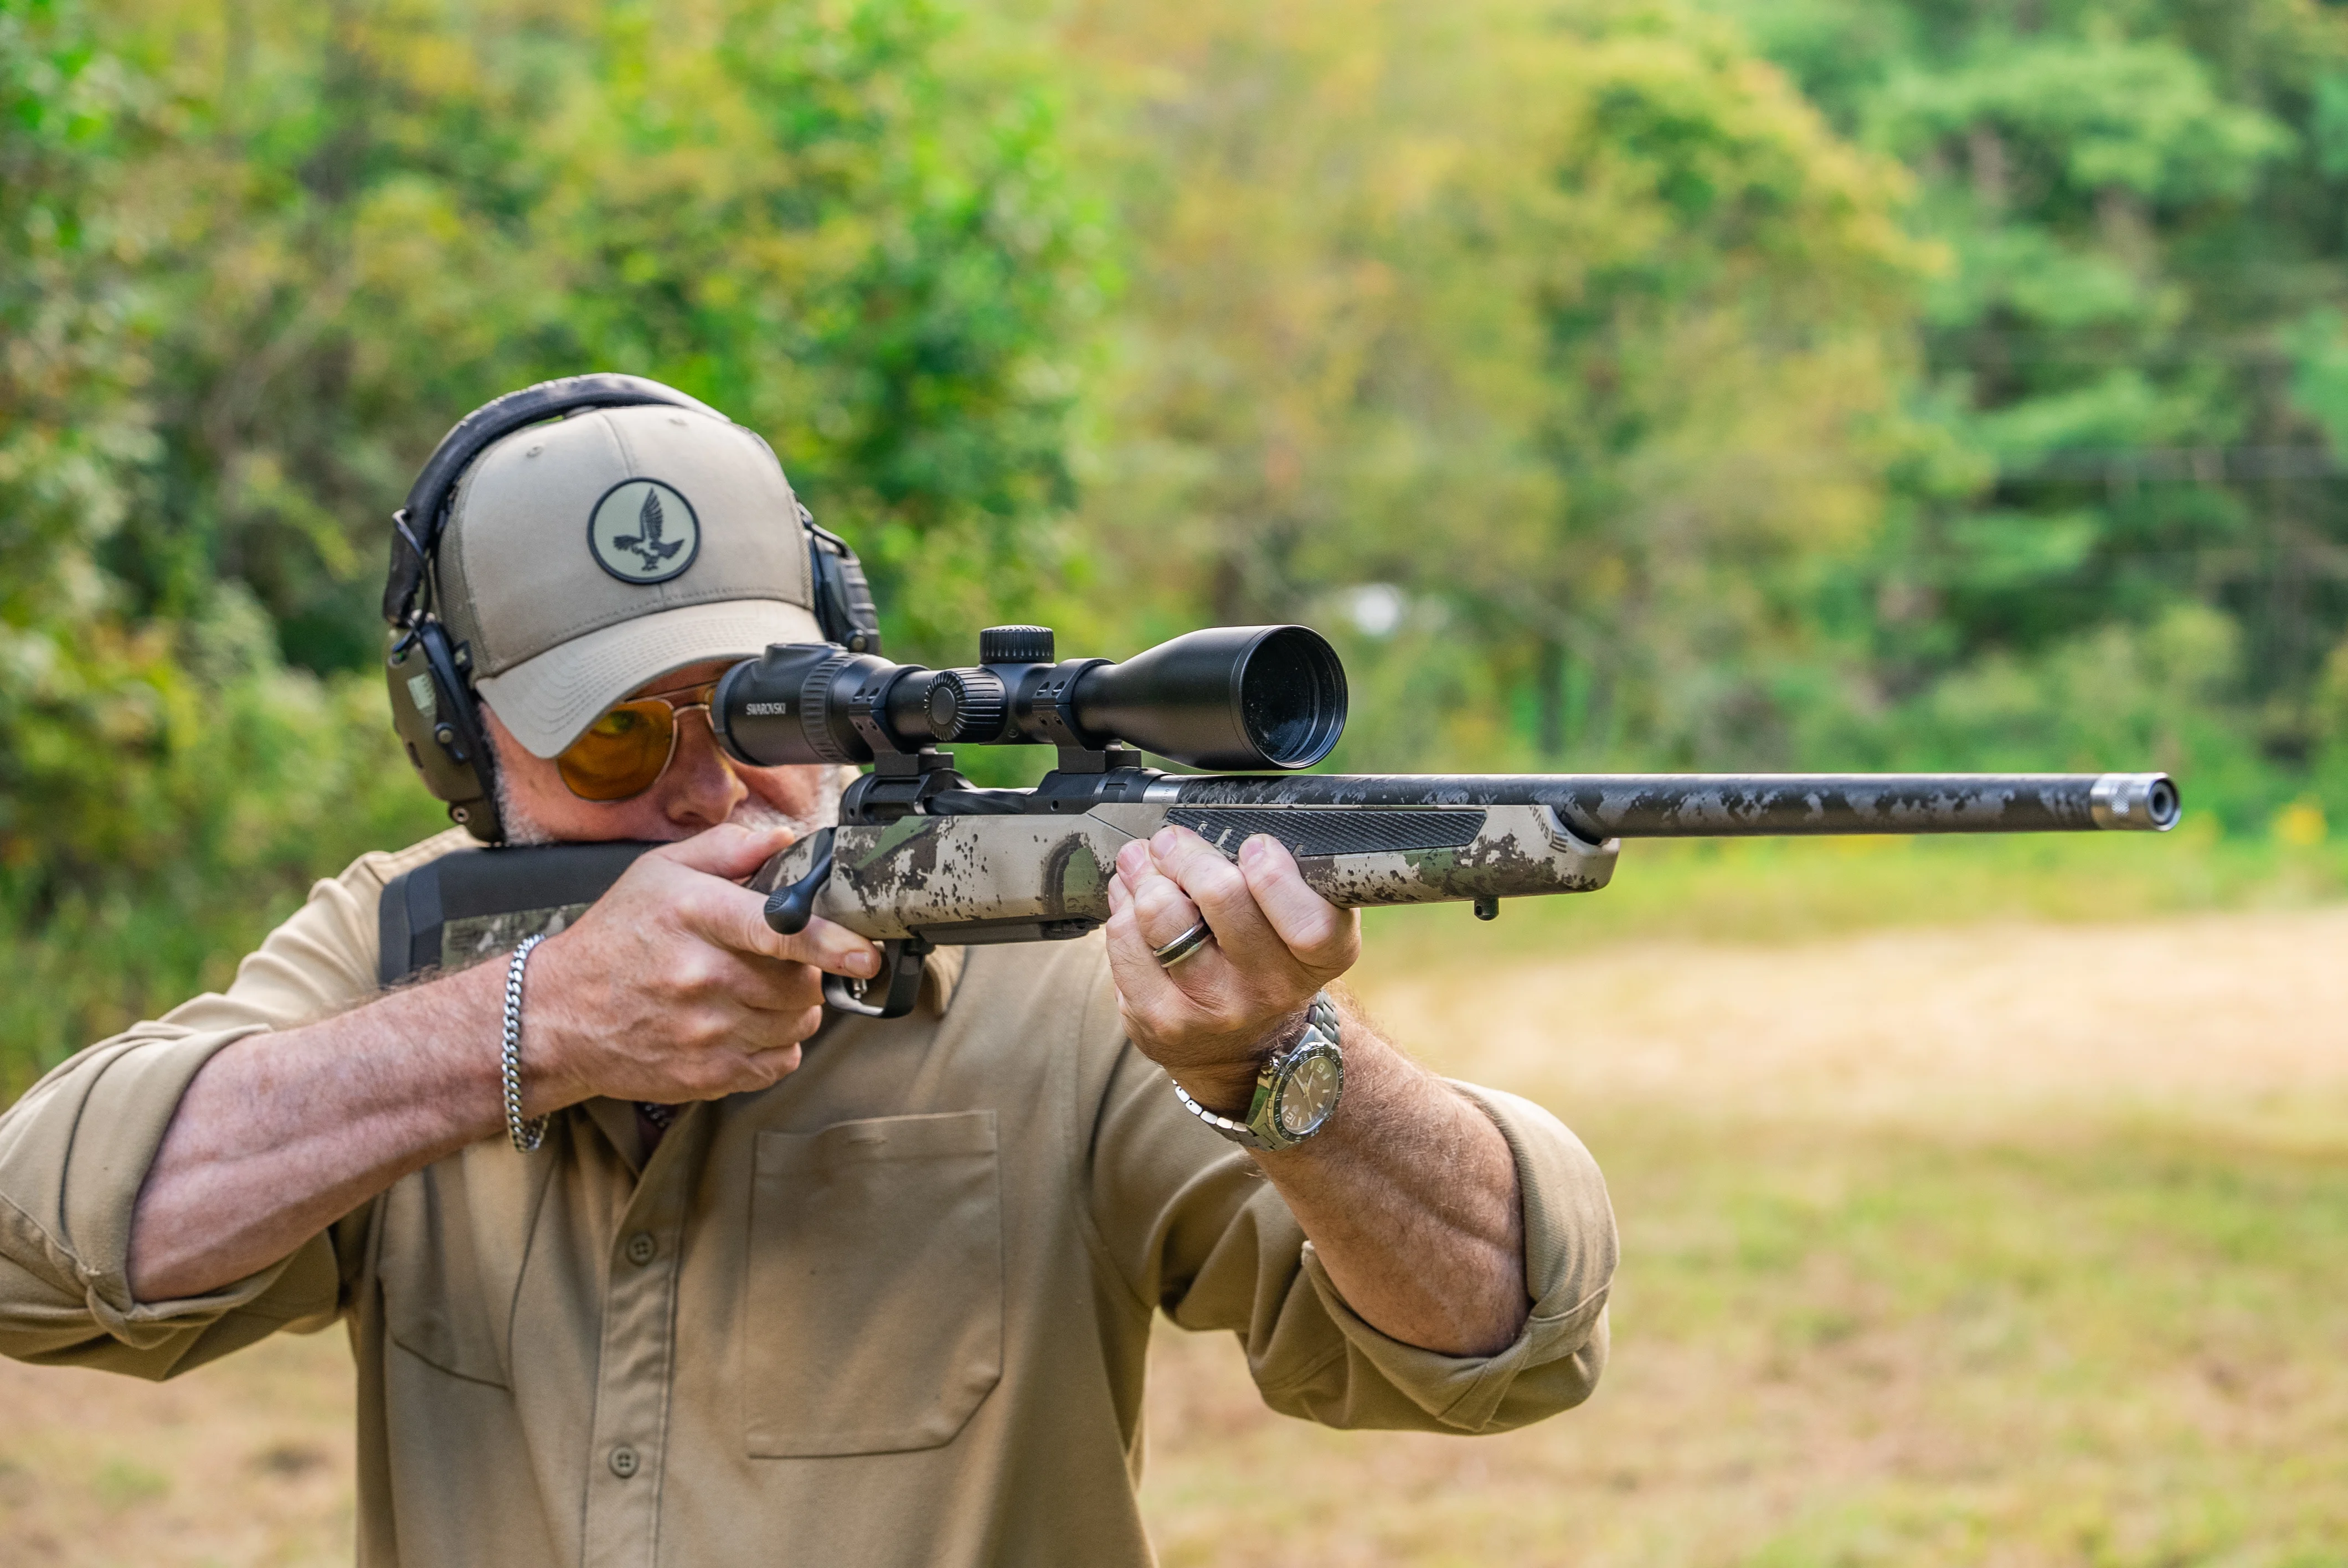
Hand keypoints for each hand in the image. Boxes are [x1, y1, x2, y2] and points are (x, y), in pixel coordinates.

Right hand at [523, 822, 882, 1107]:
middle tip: (779, 959)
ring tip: (758, 989)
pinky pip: (780, 1061)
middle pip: (801, 980)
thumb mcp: (659, 872)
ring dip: (795, 1005)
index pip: (779, 929)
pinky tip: (748, 1023)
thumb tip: (789, 844)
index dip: (831, 941)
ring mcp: (706, 1032)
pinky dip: (778, 1044)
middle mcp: (702, 976)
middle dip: (807, 968)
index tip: (866, 952)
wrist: (558, 1016)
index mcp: (695, 915)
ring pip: (799, 1022)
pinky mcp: (708, 1075)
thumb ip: (729, 848)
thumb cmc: (615, 938)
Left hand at [1105, 827, 1359, 1112]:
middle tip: (1172, 843)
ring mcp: (1213, 1009)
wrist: (1241, 1046)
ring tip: (1144, 866)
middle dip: (1186, 854)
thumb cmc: (1266, 958)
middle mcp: (1272, 989)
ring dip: (1145, 875)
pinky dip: (1123, 909)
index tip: (1254, 847)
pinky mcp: (1161, 1021)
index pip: (1308, 920)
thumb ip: (1280, 874)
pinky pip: (1125, 939)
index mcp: (1319, 958)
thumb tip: (1211, 824)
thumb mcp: (1298, 921)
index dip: (1275, 874)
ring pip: (1161, 912)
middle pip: (1222, 895)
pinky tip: (1131, 905)